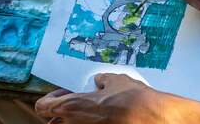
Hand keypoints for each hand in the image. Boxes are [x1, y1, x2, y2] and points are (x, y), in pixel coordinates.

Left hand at [35, 73, 199, 123]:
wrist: (154, 119)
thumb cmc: (133, 98)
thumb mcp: (115, 80)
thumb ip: (102, 80)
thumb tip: (98, 82)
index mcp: (75, 106)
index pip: (44, 108)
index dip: (48, 101)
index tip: (57, 96)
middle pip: (54, 122)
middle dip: (59, 113)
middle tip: (71, 104)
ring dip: (75, 118)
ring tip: (90, 110)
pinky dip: (90, 122)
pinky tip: (105, 116)